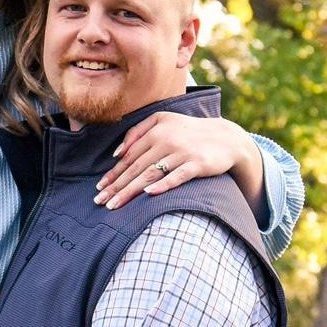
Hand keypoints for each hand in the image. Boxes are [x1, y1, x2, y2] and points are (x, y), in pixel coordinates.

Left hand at [94, 112, 263, 213]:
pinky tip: (148, 194)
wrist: (226, 138)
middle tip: (100, 202)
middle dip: (116, 186)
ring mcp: (182, 153)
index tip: (100, 188)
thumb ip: (137, 132)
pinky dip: (163, 185)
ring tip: (115, 205)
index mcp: (155, 131)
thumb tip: (116, 152)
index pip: (129, 157)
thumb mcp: (162, 121)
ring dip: (130, 191)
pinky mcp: (197, 164)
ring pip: (151, 174)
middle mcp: (166, 141)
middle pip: (136, 168)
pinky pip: (177, 177)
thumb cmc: (188, 131)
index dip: (113, 174)